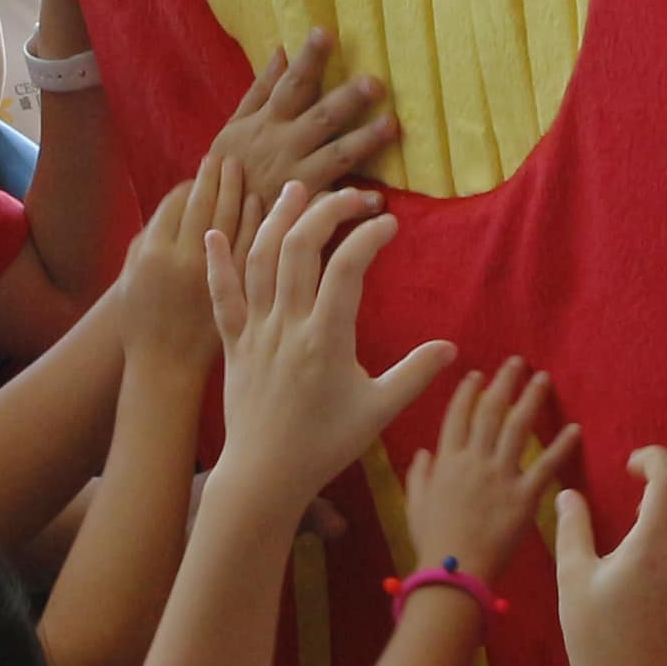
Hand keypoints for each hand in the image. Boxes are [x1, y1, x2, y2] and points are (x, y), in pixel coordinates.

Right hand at [118, 140, 247, 382]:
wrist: (163, 367)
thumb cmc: (143, 320)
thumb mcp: (130, 274)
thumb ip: (151, 235)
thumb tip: (180, 196)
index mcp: (154, 252)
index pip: (179, 202)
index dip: (194, 183)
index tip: (206, 169)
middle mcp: (184, 261)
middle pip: (206, 205)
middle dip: (217, 177)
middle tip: (229, 158)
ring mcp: (213, 279)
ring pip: (231, 223)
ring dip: (238, 192)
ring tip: (244, 172)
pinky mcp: (238, 298)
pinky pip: (250, 251)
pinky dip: (257, 224)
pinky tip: (262, 206)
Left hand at [205, 182, 449, 498]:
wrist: (264, 476)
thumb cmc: (324, 446)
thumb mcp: (378, 412)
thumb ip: (414, 375)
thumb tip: (451, 348)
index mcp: (325, 340)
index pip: (347, 268)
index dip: (369, 237)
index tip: (389, 224)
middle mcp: (286, 326)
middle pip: (300, 249)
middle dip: (328, 211)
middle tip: (354, 197)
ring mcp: (255, 332)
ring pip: (259, 261)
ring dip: (276, 219)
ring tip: (297, 189)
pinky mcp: (232, 344)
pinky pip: (220, 296)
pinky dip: (216, 262)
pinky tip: (215, 231)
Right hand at [209, 32, 397, 215]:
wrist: (214, 222)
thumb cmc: (228, 170)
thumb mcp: (234, 126)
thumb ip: (259, 91)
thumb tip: (281, 51)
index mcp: (268, 122)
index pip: (292, 85)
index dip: (309, 59)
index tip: (326, 32)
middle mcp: (283, 145)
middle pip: (321, 117)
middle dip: (348, 99)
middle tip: (376, 82)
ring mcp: (294, 178)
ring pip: (335, 156)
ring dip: (364, 141)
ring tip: (392, 126)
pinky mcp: (301, 209)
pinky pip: (330, 205)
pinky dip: (354, 204)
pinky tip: (377, 201)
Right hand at [404, 360, 581, 593]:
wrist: (453, 570)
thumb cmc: (432, 542)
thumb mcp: (416, 504)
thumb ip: (419, 475)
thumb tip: (424, 452)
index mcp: (447, 461)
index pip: (458, 416)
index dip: (468, 392)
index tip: (478, 374)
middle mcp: (474, 461)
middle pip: (491, 412)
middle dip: (504, 383)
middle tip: (518, 363)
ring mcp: (499, 477)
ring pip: (518, 428)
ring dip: (531, 400)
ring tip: (543, 380)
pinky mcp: (523, 497)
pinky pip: (545, 466)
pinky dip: (561, 446)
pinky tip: (574, 429)